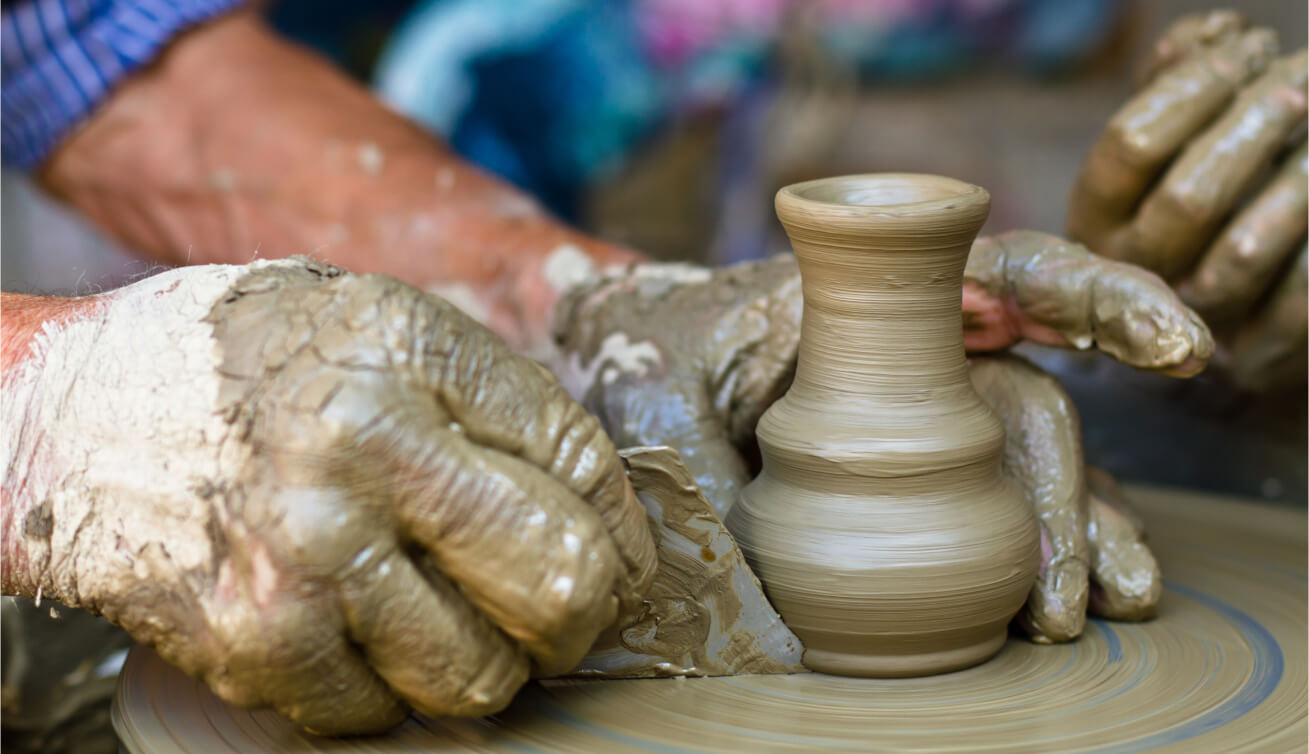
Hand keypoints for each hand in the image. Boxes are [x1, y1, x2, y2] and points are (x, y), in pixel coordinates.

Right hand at [2, 259, 653, 733]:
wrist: (69, 416)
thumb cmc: (240, 361)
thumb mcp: (375, 322)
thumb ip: (486, 395)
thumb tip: (593, 495)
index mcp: (407, 355)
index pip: (579, 462)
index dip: (621, 525)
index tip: (617, 553)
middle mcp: (361, 455)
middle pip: (560, 583)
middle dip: (583, 615)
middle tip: (562, 610)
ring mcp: (304, 559)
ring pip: (477, 675)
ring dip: (483, 662)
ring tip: (446, 617)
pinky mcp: (252, 641)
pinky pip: (377, 714)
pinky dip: (385, 689)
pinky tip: (357, 630)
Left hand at [550, 232, 1207, 641]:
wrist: (634, 360)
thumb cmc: (649, 359)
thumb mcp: (661, 402)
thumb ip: (710, 473)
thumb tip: (762, 611)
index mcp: (877, 292)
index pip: (1018, 272)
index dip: (1105, 303)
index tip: (1175, 349)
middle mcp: (926, 342)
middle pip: (1035, 400)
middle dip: (1074, 494)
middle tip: (1086, 589)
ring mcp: (931, 404)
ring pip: (1030, 461)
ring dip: (1074, 536)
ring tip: (1095, 612)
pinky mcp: (924, 459)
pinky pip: (1000, 497)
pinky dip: (1037, 546)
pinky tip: (1062, 607)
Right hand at [1068, 10, 1306, 390]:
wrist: (1242, 303)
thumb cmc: (1211, 193)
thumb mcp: (1176, 136)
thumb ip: (1178, 79)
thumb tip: (1213, 35)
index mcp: (1098, 218)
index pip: (1131, 145)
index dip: (1194, 85)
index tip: (1244, 47)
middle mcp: (1134, 276)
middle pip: (1188, 198)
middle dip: (1253, 127)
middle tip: (1300, 80)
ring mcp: (1194, 322)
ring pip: (1245, 251)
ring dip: (1299, 178)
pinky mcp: (1254, 360)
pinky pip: (1299, 300)